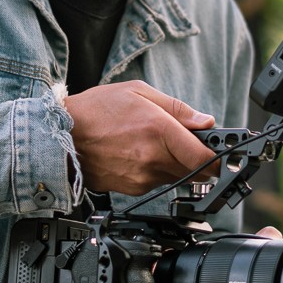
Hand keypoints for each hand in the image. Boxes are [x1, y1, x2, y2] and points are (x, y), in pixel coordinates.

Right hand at [64, 81, 218, 195]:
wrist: (60, 137)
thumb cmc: (95, 110)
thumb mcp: (139, 92)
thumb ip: (177, 108)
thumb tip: (205, 121)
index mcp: (159, 130)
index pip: (204, 156)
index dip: (218, 156)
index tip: (223, 151)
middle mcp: (153, 159)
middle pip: (195, 170)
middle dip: (197, 157)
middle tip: (187, 141)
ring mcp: (142, 178)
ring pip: (176, 176)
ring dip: (175, 163)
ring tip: (151, 142)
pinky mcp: (133, 189)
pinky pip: (156, 182)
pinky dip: (155, 170)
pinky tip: (137, 153)